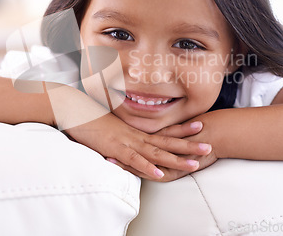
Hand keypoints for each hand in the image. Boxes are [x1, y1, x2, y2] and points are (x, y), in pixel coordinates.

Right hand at [65, 113, 209, 180]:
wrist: (73, 109)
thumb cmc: (90, 117)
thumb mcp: (110, 126)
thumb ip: (123, 133)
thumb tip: (130, 139)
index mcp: (136, 129)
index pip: (163, 129)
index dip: (182, 130)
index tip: (200, 125)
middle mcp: (135, 135)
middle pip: (166, 141)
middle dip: (188, 145)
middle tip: (209, 146)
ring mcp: (126, 141)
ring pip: (155, 151)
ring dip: (175, 159)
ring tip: (194, 165)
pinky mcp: (114, 149)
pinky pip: (133, 159)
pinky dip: (147, 166)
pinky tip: (159, 173)